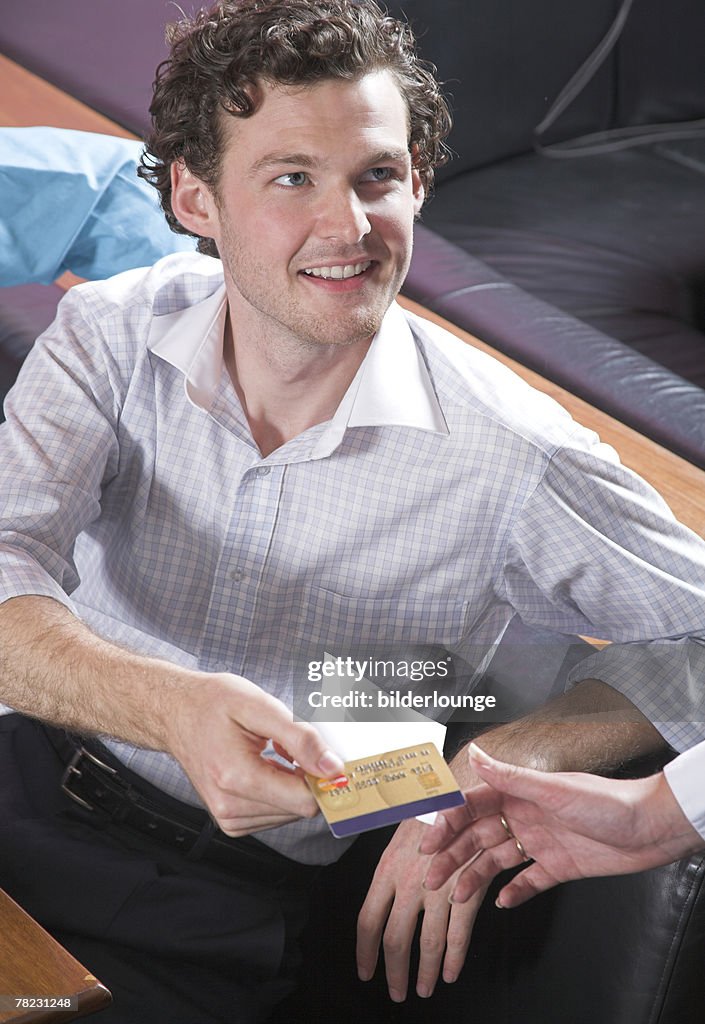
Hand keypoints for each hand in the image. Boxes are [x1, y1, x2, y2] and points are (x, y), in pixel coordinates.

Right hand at [166, 671, 343, 835]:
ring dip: (290, 784)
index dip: (321, 777)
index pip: (304, 801)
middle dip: (304, 777)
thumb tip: (331, 767)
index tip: (322, 754)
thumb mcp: (260, 706)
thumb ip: (300, 739)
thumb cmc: (212, 704)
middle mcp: (229, 806)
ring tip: (271, 754)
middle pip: (299, 808)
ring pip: (289, 813)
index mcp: (236, 778)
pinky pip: (274, 815)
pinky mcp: (230, 820)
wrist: (176, 712)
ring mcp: (227, 817)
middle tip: (289, 746)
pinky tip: (264, 767)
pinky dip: (278, 791)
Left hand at [356, 816, 483, 1001]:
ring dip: (425, 972)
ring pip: (427, 943)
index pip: (367, 920)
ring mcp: (439, 888)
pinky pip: (459, 933)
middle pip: (395, 939)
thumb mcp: (399, 833)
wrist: (464, 791)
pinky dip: (454, 958)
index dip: (365, 951)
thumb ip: (391, 869)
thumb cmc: (430, 809)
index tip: (365, 971)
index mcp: (387, 868)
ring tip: (423, 989)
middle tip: (396, 991)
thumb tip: (379, 896)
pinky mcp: (467, 890)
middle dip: (395, 972)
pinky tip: (450, 973)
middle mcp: (409, 882)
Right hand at [420, 743, 703, 907]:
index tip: (428, 840)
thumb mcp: (552, 789)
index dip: (448, 822)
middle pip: (478, 836)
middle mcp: (525, 815)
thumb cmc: (606, 803)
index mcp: (520, 793)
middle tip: (431, 876)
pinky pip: (529, 881)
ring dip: (475, 876)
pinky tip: (501, 902)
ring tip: (457, 895)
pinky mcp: (559, 866)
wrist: (650, 829)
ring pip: (497, 860)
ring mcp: (541, 841)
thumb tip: (474, 754)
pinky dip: (514, 892)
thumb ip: (509, 777)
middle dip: (452, 855)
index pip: (472, 806)